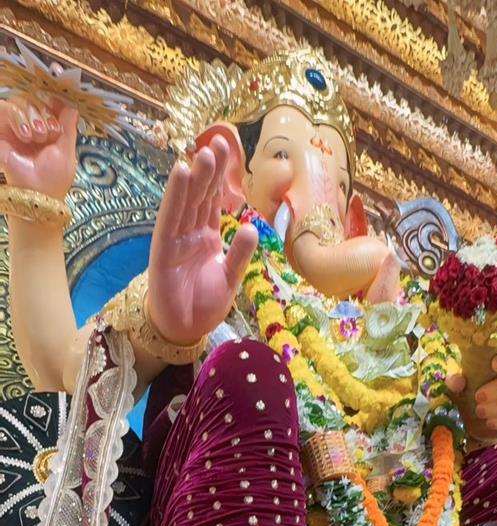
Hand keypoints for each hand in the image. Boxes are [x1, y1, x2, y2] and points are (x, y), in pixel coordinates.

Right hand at [0, 93, 77, 197]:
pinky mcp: (2, 130)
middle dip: (44, 114)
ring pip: (22, 101)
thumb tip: (71, 104)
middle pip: (36, 99)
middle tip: (46, 135)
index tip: (57, 112)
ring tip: (34, 137)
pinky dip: (16, 117)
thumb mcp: (67, 150)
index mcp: (49, 131)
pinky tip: (25, 135)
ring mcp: (16, 128)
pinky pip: (6, 108)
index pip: (50, 104)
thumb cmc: (53, 179)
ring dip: (31, 116)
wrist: (36, 193)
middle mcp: (32, 126)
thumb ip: (69, 126)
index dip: (55, 104)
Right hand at [147, 132, 257, 347]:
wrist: (184, 330)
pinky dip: (175, 196)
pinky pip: (170, 218)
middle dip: (209, 169)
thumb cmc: (204, 304)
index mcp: (207, 236)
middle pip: (200, 195)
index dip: (220, 176)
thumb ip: (240, 254)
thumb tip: (251, 227)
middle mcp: (190, 232)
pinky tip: (180, 174)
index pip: (214, 200)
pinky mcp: (163, 249)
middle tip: (218, 141)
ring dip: (194, 176)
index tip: (227, 150)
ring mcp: (175, 238)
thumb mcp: (230, 278)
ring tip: (202, 152)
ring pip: (186, 201)